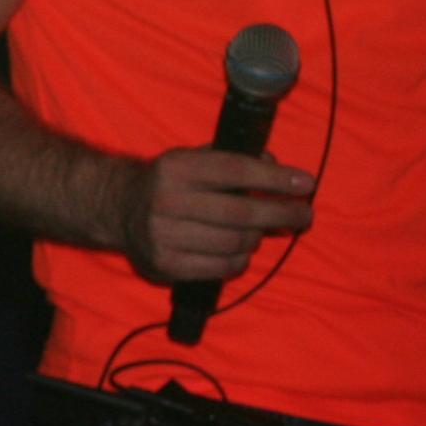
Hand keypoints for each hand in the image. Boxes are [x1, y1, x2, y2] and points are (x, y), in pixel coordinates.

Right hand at [117, 148, 313, 286]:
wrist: (119, 208)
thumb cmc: (170, 181)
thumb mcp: (195, 159)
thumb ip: (234, 159)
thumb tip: (276, 167)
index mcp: (177, 168)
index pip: (236, 171)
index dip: (275, 178)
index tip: (306, 183)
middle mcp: (168, 201)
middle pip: (241, 212)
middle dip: (282, 213)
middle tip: (304, 214)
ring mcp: (164, 236)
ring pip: (235, 242)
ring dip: (258, 237)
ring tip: (264, 231)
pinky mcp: (166, 264)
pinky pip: (221, 267)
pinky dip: (240, 259)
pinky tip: (241, 250)